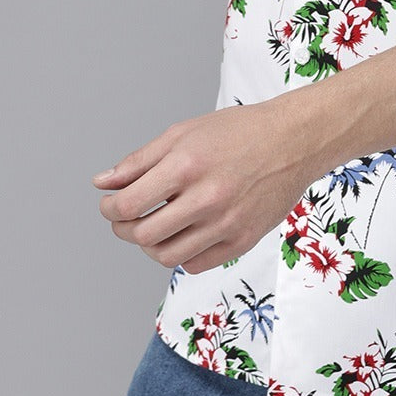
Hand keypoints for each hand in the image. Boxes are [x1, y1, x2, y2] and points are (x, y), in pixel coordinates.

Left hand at [93, 97, 316, 274]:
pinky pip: (194, 264)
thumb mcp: (184, 133)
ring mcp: (226, 223)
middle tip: (127, 219)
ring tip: (155, 227)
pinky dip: (181, 254)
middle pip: (143, 235)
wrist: (293, 141)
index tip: (110, 205)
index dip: (109, 209)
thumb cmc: (239, 132)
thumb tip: (102, 183)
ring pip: (166, 256)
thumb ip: (140, 160)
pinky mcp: (242, 241)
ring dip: (150, 245)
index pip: (128, 205)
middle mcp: (206, 197)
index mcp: (187, 164)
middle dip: (124, 229)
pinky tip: (184, 233)